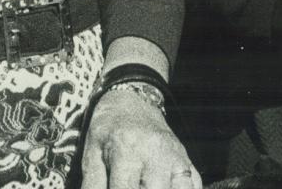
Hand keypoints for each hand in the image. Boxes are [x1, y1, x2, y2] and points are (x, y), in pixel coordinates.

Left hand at [83, 90, 200, 188]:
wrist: (133, 101)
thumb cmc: (108, 130)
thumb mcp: (92, 153)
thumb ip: (92, 185)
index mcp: (127, 149)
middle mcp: (156, 153)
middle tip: (130, 186)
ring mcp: (177, 159)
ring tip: (143, 186)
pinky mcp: (189, 165)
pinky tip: (162, 187)